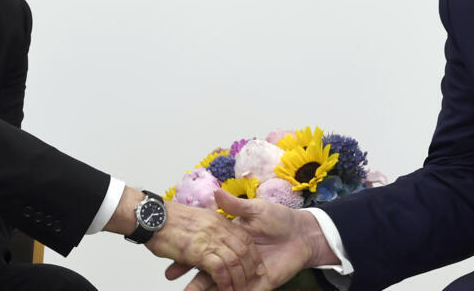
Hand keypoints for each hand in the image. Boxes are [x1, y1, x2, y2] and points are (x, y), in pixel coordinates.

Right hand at [166, 188, 336, 290]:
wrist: (303, 234)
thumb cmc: (279, 219)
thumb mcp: (254, 209)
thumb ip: (234, 205)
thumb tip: (216, 192)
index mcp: (230, 241)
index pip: (205, 251)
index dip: (188, 256)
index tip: (171, 259)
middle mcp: (233, 259)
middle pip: (208, 271)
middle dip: (191, 276)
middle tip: (170, 278)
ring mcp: (244, 274)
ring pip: (220, 285)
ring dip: (204, 288)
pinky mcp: (258, 285)